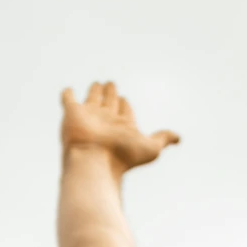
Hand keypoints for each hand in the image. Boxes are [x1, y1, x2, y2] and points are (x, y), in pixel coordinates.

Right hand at [61, 81, 178, 172]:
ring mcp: (88, 116)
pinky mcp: (72, 113)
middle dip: (111, 94)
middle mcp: (105, 120)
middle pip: (109, 102)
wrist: (95, 161)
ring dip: (95, 91)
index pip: (124, 111)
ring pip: (92, 99)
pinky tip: (69, 91)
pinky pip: (68, 100)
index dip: (125, 105)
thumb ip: (163, 139)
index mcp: (122, 126)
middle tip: (111, 85)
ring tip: (98, 84)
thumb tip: (178, 138)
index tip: (124, 100)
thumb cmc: (122, 156)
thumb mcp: (150, 148)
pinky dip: (67, 95)